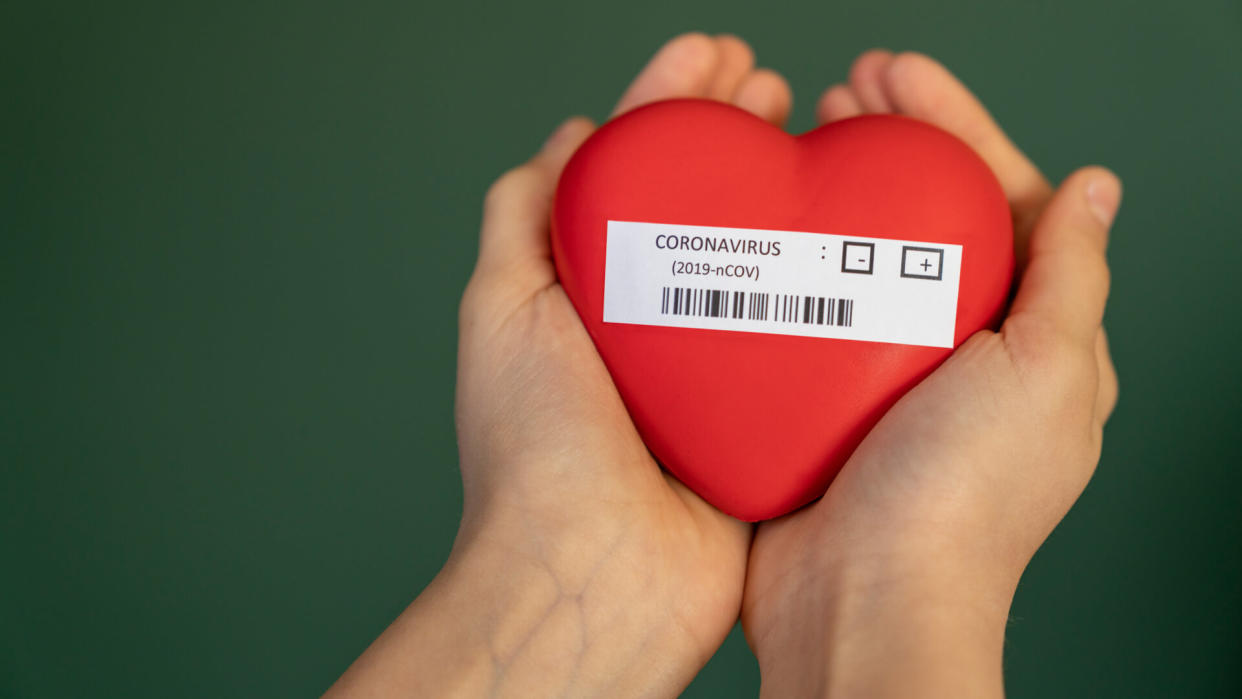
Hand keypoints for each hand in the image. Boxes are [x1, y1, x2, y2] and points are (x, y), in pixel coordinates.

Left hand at [327, 34, 791, 697]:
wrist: (591, 574)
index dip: (672, 100)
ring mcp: (712, 368)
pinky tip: (854, 236)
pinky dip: (826, 282)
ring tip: (816, 131)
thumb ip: (521, 218)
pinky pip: (804, 336)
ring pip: (760, 257)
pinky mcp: (763, 416)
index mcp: (591, 292)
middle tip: (774, 83)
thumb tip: (562, 140)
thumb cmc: (535, 450)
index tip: (715, 54)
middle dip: (736, 130)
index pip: (637, 170)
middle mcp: (652, 322)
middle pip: (706, 201)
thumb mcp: (501, 311)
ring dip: (787, 189)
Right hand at [741, 51, 1120, 697]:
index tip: (901, 76)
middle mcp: (962, 352)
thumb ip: (1070, 277)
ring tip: (803, 133)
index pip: (1003, 200)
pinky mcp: (822, 397)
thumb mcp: (1046, 375)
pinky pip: (809, 309)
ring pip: (864, 254)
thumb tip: (1100, 189)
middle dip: (893, 141)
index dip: (957, 126)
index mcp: (1030, 340)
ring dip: (839, 189)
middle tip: (843, 89)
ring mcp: (887, 374)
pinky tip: (765, 222)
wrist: (861, 598)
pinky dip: (791, 260)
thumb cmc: (962, 505)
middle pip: (930, 215)